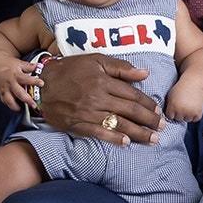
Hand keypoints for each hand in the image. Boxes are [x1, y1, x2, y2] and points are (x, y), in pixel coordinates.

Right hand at [0, 56, 41, 110]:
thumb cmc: (8, 64)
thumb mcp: (19, 63)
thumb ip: (29, 66)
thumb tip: (39, 66)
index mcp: (16, 75)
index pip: (26, 79)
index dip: (34, 81)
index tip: (41, 83)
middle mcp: (10, 83)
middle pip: (19, 93)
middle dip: (27, 100)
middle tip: (34, 105)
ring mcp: (5, 89)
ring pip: (9, 100)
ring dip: (16, 106)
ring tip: (23, 109)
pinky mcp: (2, 93)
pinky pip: (5, 101)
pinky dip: (10, 105)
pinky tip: (16, 107)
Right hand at [38, 54, 162, 145]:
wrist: (41, 84)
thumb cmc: (71, 69)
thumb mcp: (95, 60)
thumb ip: (121, 67)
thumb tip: (144, 74)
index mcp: (103, 81)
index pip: (132, 95)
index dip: (147, 104)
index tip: (158, 111)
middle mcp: (97, 98)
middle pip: (129, 111)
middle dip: (148, 120)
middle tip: (161, 128)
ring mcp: (87, 113)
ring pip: (118, 124)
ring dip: (137, 133)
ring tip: (151, 139)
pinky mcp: (77, 124)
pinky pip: (98, 133)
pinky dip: (113, 138)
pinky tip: (125, 142)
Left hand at [163, 80, 202, 121]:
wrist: (194, 83)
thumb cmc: (181, 89)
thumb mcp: (170, 96)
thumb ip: (168, 106)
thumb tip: (165, 117)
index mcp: (173, 106)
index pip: (170, 116)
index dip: (172, 111)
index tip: (175, 105)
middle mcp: (182, 110)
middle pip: (178, 119)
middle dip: (179, 113)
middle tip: (183, 104)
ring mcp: (191, 112)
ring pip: (187, 120)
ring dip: (187, 115)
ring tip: (188, 105)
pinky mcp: (199, 113)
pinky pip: (195, 119)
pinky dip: (195, 115)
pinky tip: (193, 107)